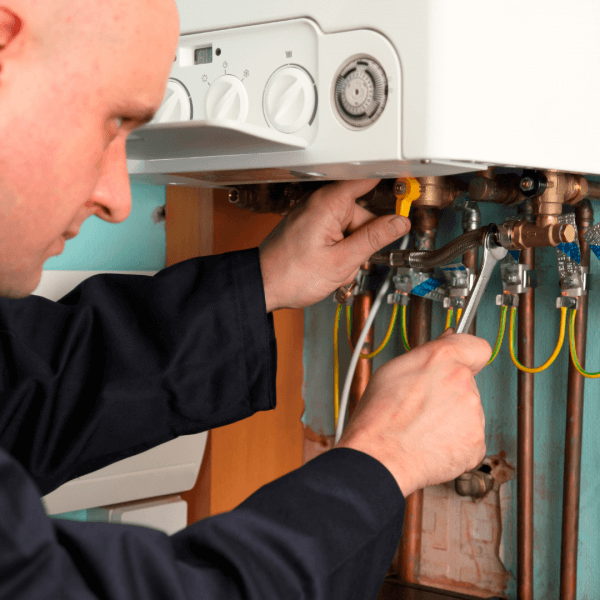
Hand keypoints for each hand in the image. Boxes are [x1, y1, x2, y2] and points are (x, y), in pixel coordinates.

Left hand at [258, 179, 409, 311]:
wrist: (263, 287)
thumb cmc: (291, 275)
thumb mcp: (342, 260)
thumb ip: (374, 239)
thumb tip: (399, 223)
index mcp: (328, 203)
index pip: (367, 180)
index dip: (390, 183)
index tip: (408, 189)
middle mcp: (320, 204)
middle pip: (361, 213)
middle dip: (364, 238)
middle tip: (354, 260)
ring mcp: (314, 216)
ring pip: (350, 228)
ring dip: (351, 250)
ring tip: (336, 268)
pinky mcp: (310, 229)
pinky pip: (336, 235)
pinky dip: (339, 252)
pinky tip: (329, 267)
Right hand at [336, 331, 490, 496]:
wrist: (379, 458)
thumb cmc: (379, 417)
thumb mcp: (392, 370)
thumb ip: (426, 355)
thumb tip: (444, 342)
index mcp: (442, 358)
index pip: (477, 347)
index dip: (468, 355)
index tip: (462, 362)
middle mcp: (463, 381)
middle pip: (467, 382)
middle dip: (449, 391)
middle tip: (422, 405)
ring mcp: (473, 413)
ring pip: (467, 411)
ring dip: (451, 417)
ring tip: (422, 427)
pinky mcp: (477, 442)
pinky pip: (469, 437)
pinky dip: (455, 441)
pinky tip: (431, 442)